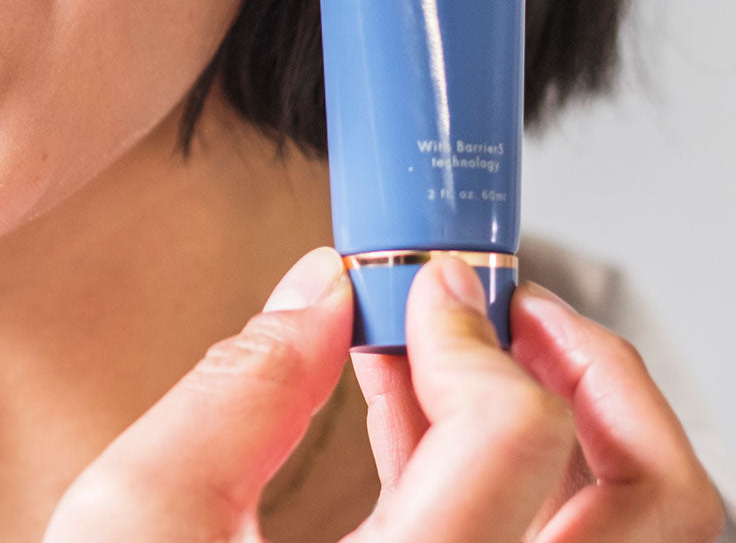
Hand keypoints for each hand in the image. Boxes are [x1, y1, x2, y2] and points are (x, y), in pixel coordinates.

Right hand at [43, 247, 725, 542]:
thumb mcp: (142, 514)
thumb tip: (318, 291)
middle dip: (591, 371)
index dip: (470, 331)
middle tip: (506, 307)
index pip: (515, 438)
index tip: (421, 285)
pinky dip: (522, 486)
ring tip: (474, 353)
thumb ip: (240, 387)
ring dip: (582, 429)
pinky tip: (429, 427)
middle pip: (658, 509)